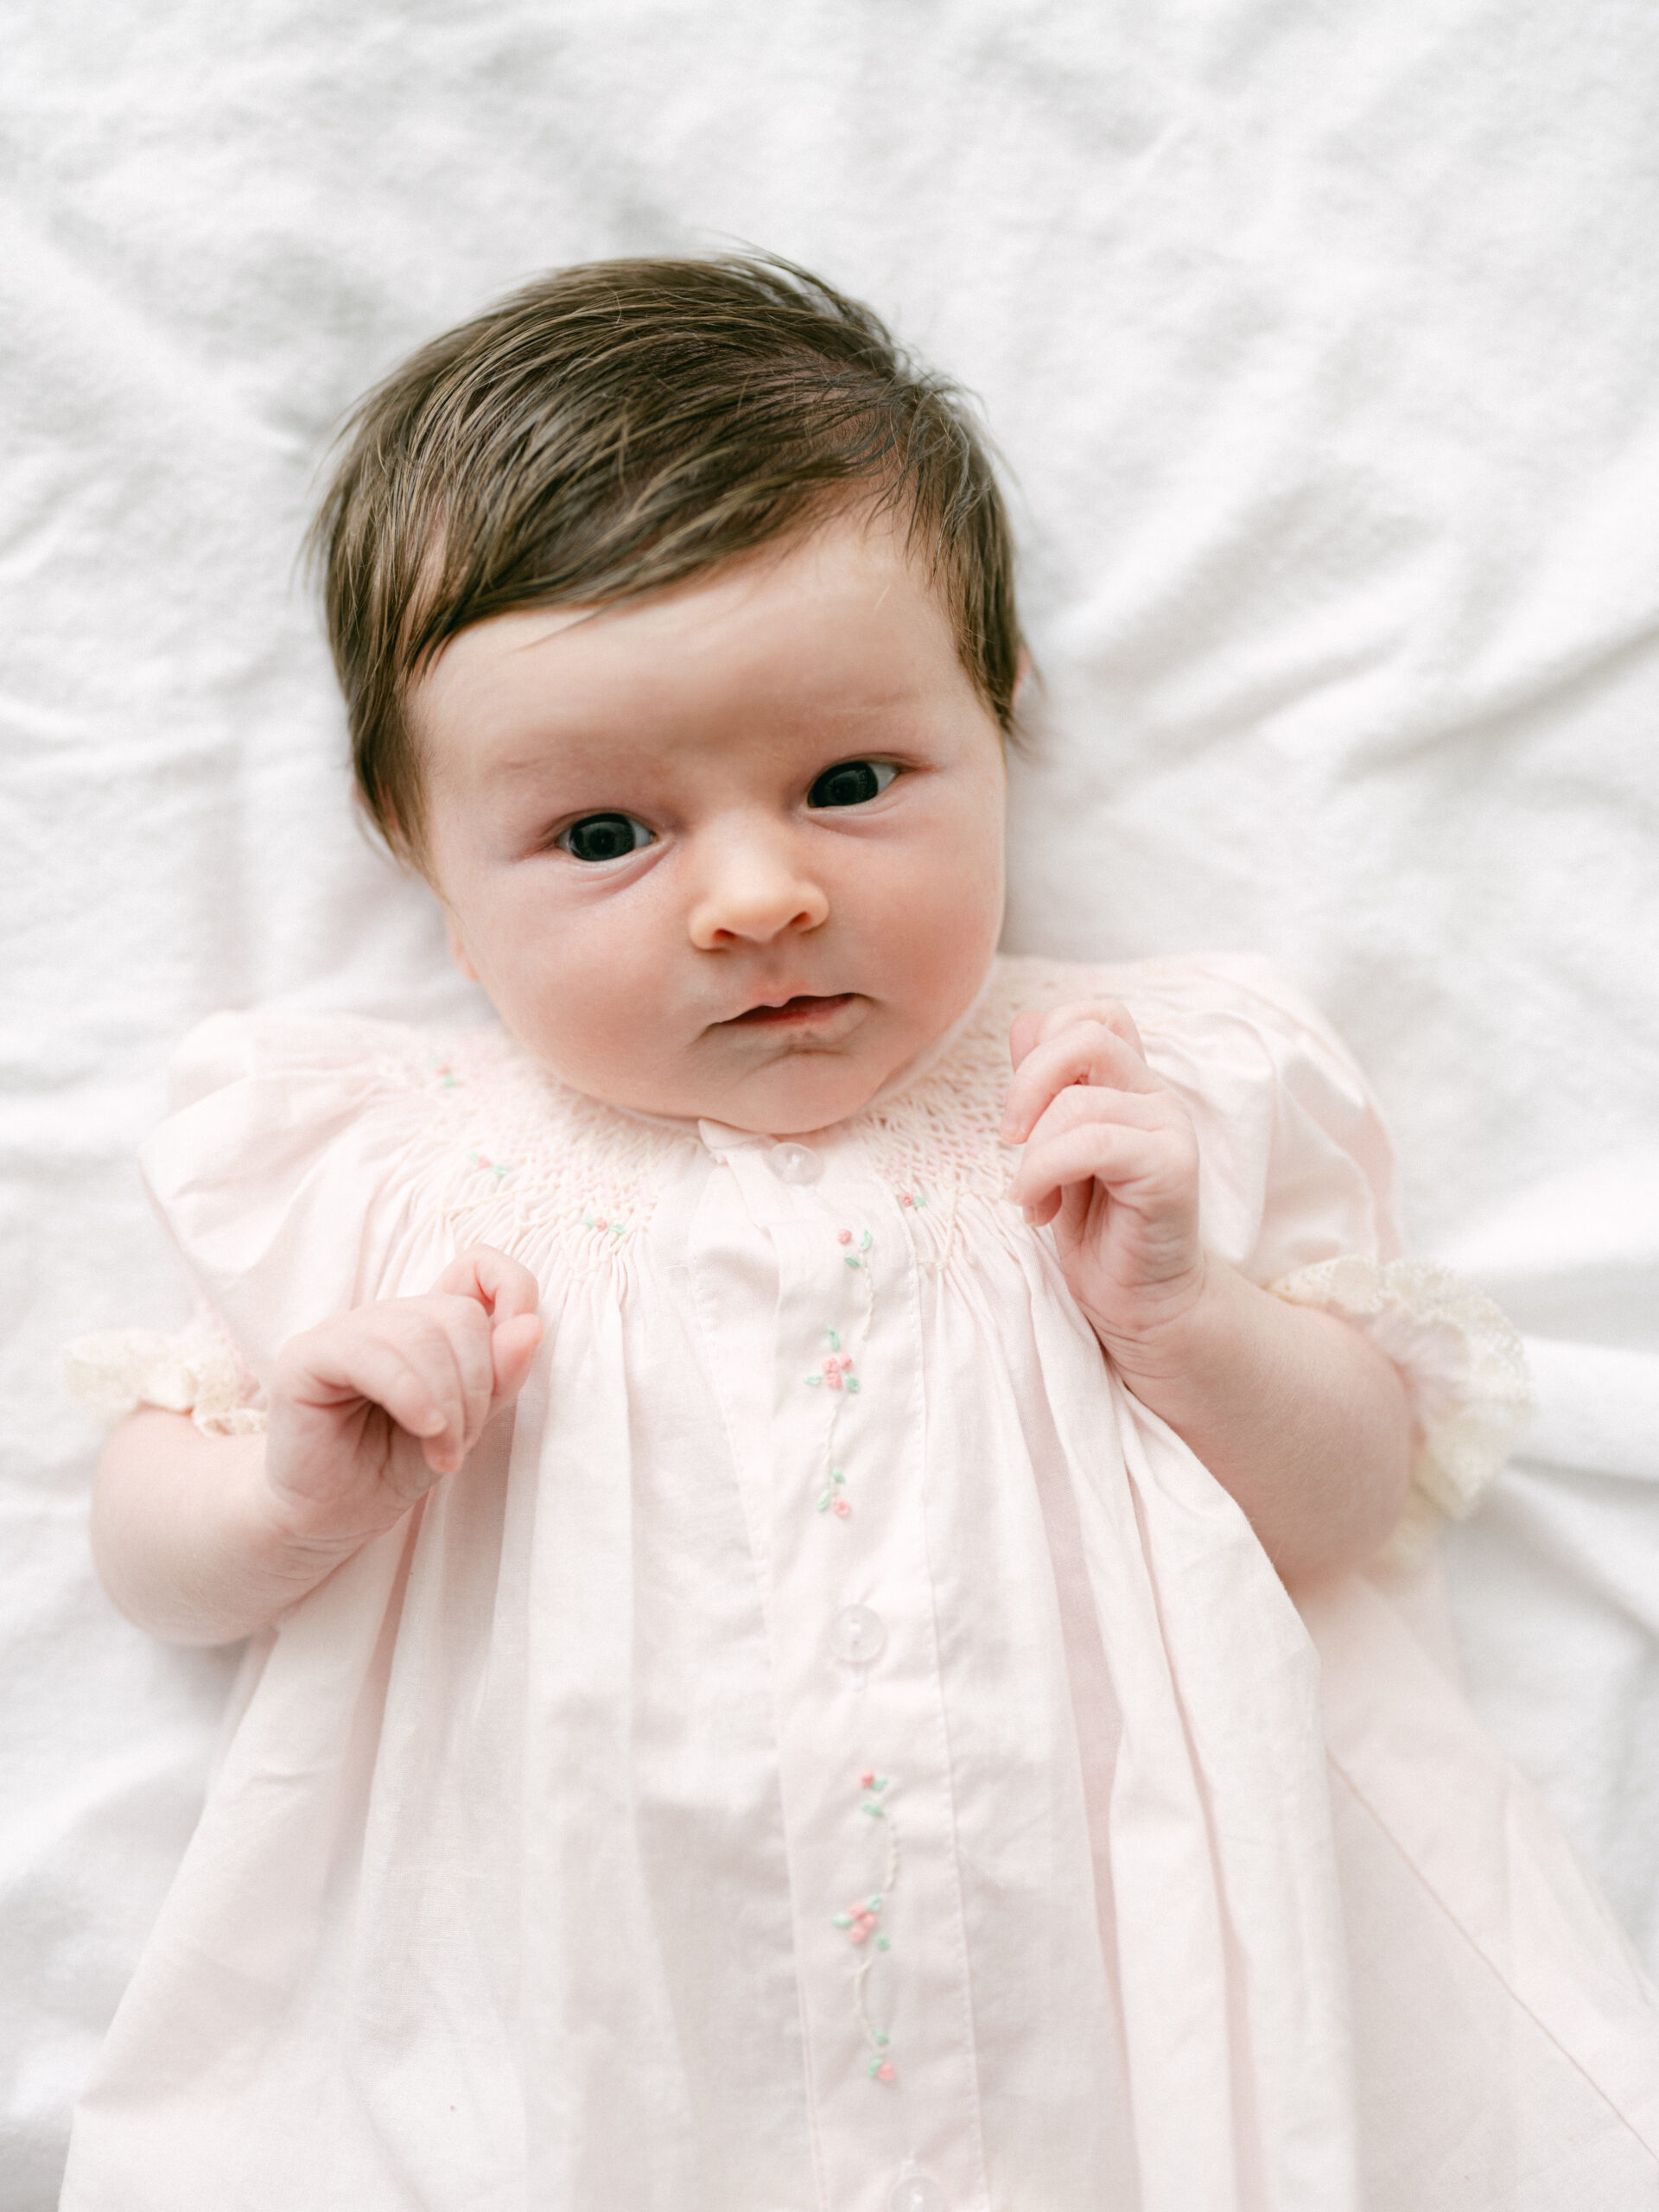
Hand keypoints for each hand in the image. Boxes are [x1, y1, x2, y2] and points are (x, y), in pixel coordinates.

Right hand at [263, 1246, 542, 1554]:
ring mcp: (344, 1330)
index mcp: (427, 1323)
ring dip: (448, 1403)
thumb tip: (533, 1325)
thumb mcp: (466, 1425)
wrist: (331, 1519)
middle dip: (478, 1385)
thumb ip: (499, 1377)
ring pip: (422, 1334)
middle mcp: (386, 1317)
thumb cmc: (393, 1468)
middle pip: (460, 1314)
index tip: (512, 1362)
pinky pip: (373, 1357)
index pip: (477, 1266)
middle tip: (463, 1443)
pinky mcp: (306, 1356)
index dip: (512, 1291)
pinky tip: (423, 1429)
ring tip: (443, 1452)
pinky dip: (411, 1396)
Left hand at [1002, 1001, 1206, 1373]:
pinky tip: (1039, 1211)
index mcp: (1130, 1082)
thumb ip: (1046, 1087)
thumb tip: (1026, 1023)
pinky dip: (1044, 1173)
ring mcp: (1169, 1127)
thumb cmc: (1097, 1228)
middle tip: (1009, 1138)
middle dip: (1027, 1083)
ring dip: (1033, 1154)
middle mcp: (1155, 1094)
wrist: (1139, 1302)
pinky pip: (1091, 1142)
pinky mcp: (1172, 1168)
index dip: (1043, 1045)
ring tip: (1032, 1199)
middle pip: (1085, 1034)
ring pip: (1077, 1101)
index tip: (1022, 1111)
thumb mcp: (1055, 1148)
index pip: (1094, 1014)